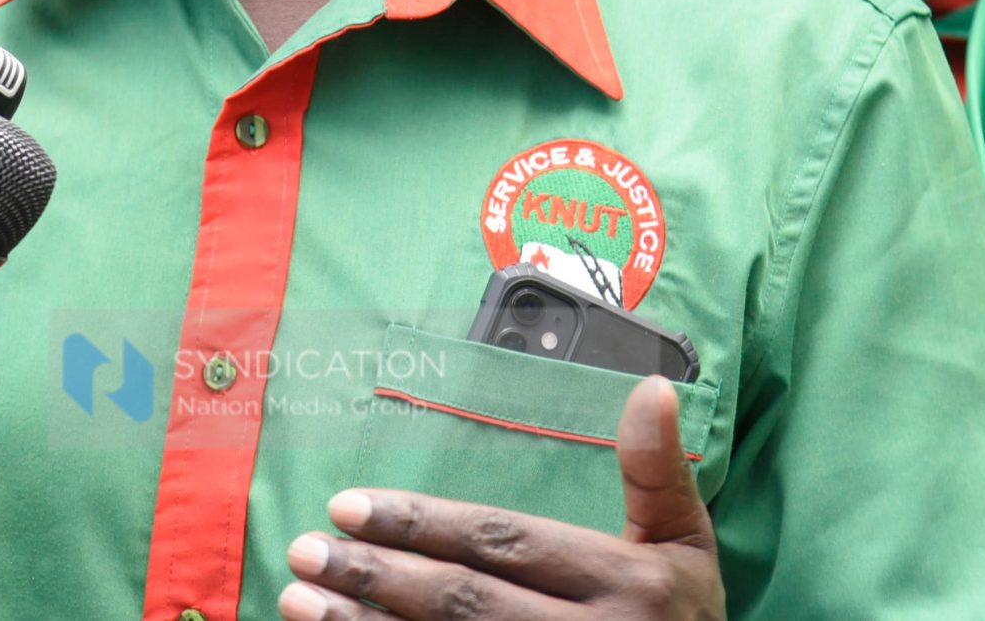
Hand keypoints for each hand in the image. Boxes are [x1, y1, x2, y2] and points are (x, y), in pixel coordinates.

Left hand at [279, 376, 724, 620]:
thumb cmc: (684, 620)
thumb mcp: (685, 546)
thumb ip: (659, 471)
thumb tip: (650, 386)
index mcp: (627, 585)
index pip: (506, 544)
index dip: (425, 524)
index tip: (349, 503)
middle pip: (464, 602)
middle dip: (377, 574)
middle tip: (304, 549)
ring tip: (299, 599)